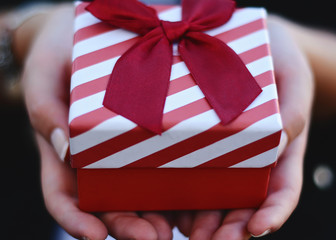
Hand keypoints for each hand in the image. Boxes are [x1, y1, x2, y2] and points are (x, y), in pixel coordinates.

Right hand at [23, 4, 174, 238]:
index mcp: (65, 154)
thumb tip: (64, 149)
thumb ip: (45, 112)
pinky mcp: (150, 134)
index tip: (94, 235)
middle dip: (128, 225)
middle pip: (108, 203)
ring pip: (140, 190)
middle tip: (153, 237)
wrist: (78, 37)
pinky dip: (179, 181)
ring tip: (181, 228)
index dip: (74, 219)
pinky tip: (198, 192)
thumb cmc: (54, 58)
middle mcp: (96, 160)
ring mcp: (124, 149)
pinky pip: (164, 160)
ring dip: (158, 214)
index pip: (64, 197)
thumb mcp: (42, 78)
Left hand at [174, 15, 313, 238]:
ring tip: (187, 234)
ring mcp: (219, 152)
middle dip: (228, 228)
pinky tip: (163, 205)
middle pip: (241, 202)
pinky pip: (183, 169)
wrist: (244, 43)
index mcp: (277, 150)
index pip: (280, 190)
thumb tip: (282, 143)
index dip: (273, 212)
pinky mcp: (192, 141)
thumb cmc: (277, 61)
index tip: (258, 228)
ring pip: (211, 194)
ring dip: (200, 219)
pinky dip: (176, 191)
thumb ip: (292, 112)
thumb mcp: (293, 80)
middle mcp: (247, 158)